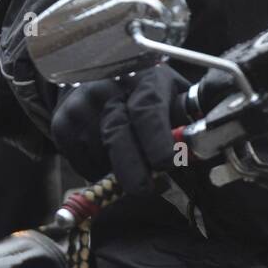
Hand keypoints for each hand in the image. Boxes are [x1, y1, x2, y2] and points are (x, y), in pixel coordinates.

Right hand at [50, 64, 191, 196]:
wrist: (95, 81)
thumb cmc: (146, 97)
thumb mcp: (171, 97)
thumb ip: (185, 121)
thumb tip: (204, 150)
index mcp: (146, 77)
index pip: (148, 108)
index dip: (156, 138)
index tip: (166, 163)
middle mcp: (110, 85)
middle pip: (117, 132)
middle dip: (132, 167)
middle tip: (143, 189)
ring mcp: (82, 102)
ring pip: (98, 150)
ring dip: (115, 168)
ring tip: (129, 162)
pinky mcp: (62, 121)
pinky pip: (80, 159)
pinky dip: (95, 169)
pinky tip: (106, 157)